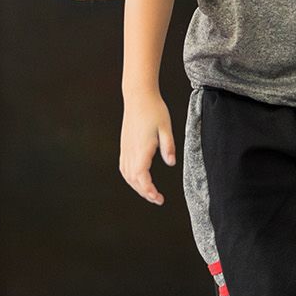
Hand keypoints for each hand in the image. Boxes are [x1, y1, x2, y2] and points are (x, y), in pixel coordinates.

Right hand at [119, 90, 175, 204]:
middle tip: (158, 199)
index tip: (158, 199)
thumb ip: (169, 146)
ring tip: (149, 192)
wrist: (138, 96)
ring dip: (137, 186)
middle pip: (134, 180)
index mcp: (141, 149)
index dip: (149, 191)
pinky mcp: (124, 145)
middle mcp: (130, 152)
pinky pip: (124, 167)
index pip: (142, 178)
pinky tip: (138, 179)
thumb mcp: (166, 127)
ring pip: (127, 175)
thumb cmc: (154, 109)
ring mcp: (125, 148)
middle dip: (145, 193)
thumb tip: (171, 163)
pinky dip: (131, 177)